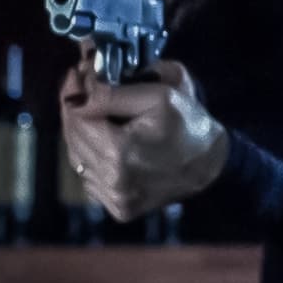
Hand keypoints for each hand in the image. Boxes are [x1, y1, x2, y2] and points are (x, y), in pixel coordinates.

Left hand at [59, 55, 229, 222]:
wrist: (210, 164)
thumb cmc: (187, 125)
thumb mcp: (158, 95)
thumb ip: (113, 92)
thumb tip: (81, 88)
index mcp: (119, 152)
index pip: (77, 117)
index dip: (73, 92)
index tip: (76, 74)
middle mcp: (112, 180)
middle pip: (73, 137)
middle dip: (74, 110)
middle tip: (80, 88)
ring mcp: (114, 198)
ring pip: (76, 159)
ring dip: (80, 134)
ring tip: (93, 114)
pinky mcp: (118, 209)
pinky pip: (89, 178)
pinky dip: (92, 159)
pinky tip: (105, 144)